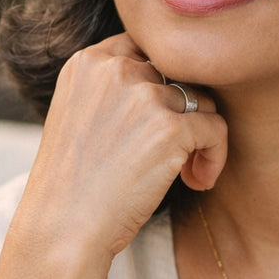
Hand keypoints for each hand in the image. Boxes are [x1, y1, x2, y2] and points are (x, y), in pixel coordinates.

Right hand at [16, 32, 227, 257]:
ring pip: (204, 100)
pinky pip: (216, 129)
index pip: (147, 48)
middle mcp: (115, 69)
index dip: (164, 82)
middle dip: (183, 113)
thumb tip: (176, 84)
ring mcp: (144, 96)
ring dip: (201, 137)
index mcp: (88, 62)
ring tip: (187, 171)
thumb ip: (115, 89)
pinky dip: (215, 156)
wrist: (62, 230)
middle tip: (176, 153)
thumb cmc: (73, 184)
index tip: (160, 121)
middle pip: (179, 74)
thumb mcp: (79, 115)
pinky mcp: (170, 128)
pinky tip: (197, 181)